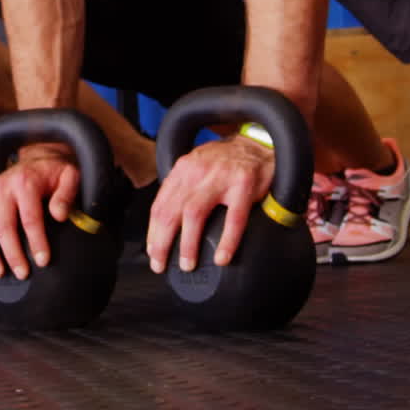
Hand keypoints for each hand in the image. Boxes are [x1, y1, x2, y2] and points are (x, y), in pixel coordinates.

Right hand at [0, 150, 78, 277]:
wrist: (38, 158)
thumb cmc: (54, 172)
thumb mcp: (69, 176)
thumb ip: (66, 194)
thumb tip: (59, 216)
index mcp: (24, 182)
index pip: (29, 217)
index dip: (36, 241)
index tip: (42, 261)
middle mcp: (2, 188)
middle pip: (3, 226)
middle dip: (11, 253)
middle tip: (22, 273)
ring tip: (0, 272)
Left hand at [146, 134, 273, 274]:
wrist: (257, 145)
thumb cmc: (225, 162)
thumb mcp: (197, 167)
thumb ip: (182, 189)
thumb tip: (166, 223)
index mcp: (183, 169)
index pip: (160, 204)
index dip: (153, 232)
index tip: (152, 251)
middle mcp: (197, 171)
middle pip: (171, 211)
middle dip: (162, 242)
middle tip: (161, 264)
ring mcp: (220, 177)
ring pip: (194, 214)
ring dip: (188, 244)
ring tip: (188, 263)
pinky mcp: (243, 185)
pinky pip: (234, 218)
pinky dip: (227, 240)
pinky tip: (222, 256)